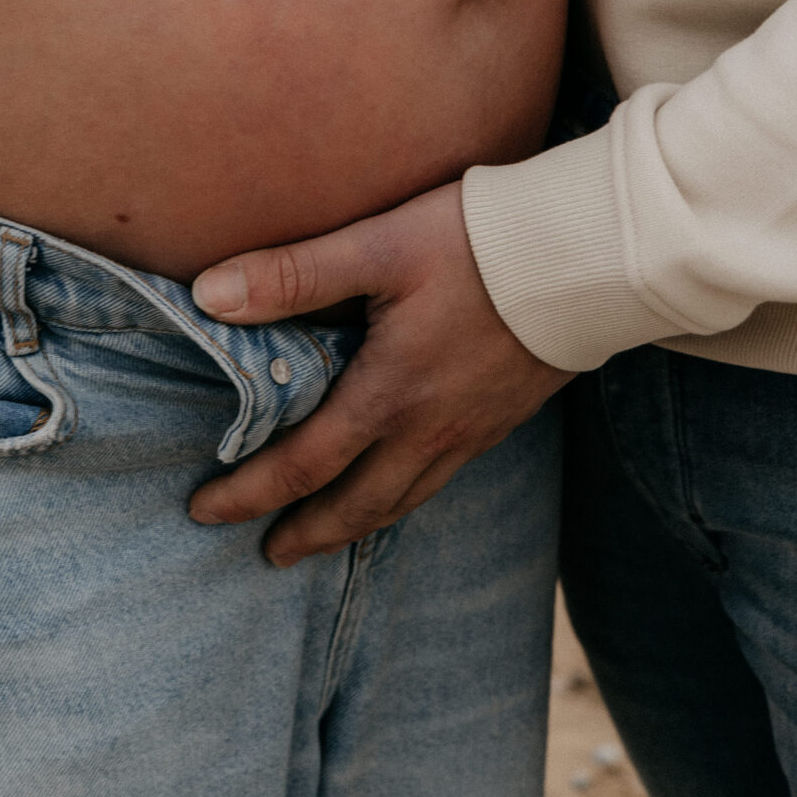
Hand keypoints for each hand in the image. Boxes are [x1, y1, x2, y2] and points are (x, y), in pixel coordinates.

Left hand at [186, 183, 571, 565]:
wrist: (591, 255)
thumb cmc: (478, 242)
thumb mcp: (377, 246)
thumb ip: (293, 274)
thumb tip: (208, 297)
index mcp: (389, 395)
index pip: (302, 466)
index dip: (248, 493)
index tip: (205, 510)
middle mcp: (430, 429)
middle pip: (357, 507)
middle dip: (306, 535)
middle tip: (268, 555)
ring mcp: (473, 430)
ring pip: (404, 501)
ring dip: (356, 526)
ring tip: (326, 538)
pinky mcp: (504, 417)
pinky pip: (442, 479)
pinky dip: (404, 499)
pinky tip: (400, 484)